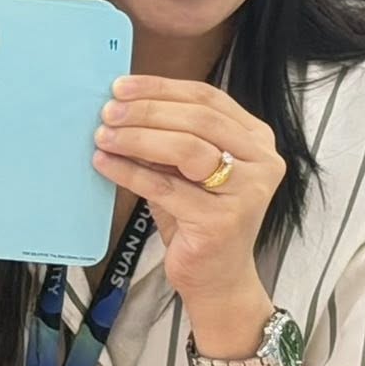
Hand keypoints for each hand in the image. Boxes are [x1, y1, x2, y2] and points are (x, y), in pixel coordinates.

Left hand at [92, 75, 284, 307]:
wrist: (217, 278)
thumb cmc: (198, 219)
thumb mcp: (186, 170)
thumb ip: (168, 137)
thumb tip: (121, 106)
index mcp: (256, 138)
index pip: (207, 99)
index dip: (162, 88)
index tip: (122, 87)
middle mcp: (261, 161)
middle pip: (197, 120)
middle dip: (146, 111)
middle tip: (108, 111)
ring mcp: (246, 192)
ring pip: (187, 149)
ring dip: (138, 138)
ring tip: (104, 136)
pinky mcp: (221, 220)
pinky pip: (167, 187)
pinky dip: (131, 172)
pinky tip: (106, 164)